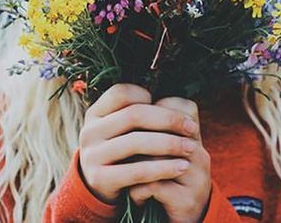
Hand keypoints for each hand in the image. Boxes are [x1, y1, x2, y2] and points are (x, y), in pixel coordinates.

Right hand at [78, 83, 200, 204]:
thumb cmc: (121, 150)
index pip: (122, 93)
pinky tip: (181, 167)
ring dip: (169, 144)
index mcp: (95, 112)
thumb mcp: (121, 128)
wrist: (100, 187)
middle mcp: (90, 131)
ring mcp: (92, 155)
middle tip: (191, 127)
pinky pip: (137, 171)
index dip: (146, 95)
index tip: (168, 104)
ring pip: (136, 142)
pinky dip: (163, 168)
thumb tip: (173, 99)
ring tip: (191, 148)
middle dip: (168, 119)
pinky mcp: (100, 179)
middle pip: (133, 115)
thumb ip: (138, 112)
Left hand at [128, 96, 211, 222]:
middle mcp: (199, 153)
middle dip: (139, 139)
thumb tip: (126, 107)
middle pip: (163, 131)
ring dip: (135, 167)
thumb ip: (153, 130)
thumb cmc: (168, 179)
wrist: (189, 220)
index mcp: (193, 137)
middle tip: (123, 150)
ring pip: (156, 158)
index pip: (178, 106)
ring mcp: (196, 177)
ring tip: (127, 175)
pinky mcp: (187, 200)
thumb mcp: (164, 152)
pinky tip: (135, 196)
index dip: (153, 112)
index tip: (137, 128)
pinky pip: (154, 186)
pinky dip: (138, 192)